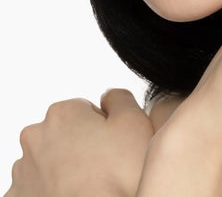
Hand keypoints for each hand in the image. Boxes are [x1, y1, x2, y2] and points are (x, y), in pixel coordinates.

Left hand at [5, 89, 153, 196]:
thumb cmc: (117, 178)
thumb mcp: (134, 122)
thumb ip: (119, 98)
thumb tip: (109, 97)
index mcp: (62, 113)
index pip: (86, 110)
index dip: (105, 128)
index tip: (113, 147)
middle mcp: (35, 137)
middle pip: (66, 134)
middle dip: (82, 146)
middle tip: (104, 167)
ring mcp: (24, 171)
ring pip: (51, 160)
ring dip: (66, 168)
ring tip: (91, 185)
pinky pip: (40, 186)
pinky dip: (54, 189)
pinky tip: (75, 194)